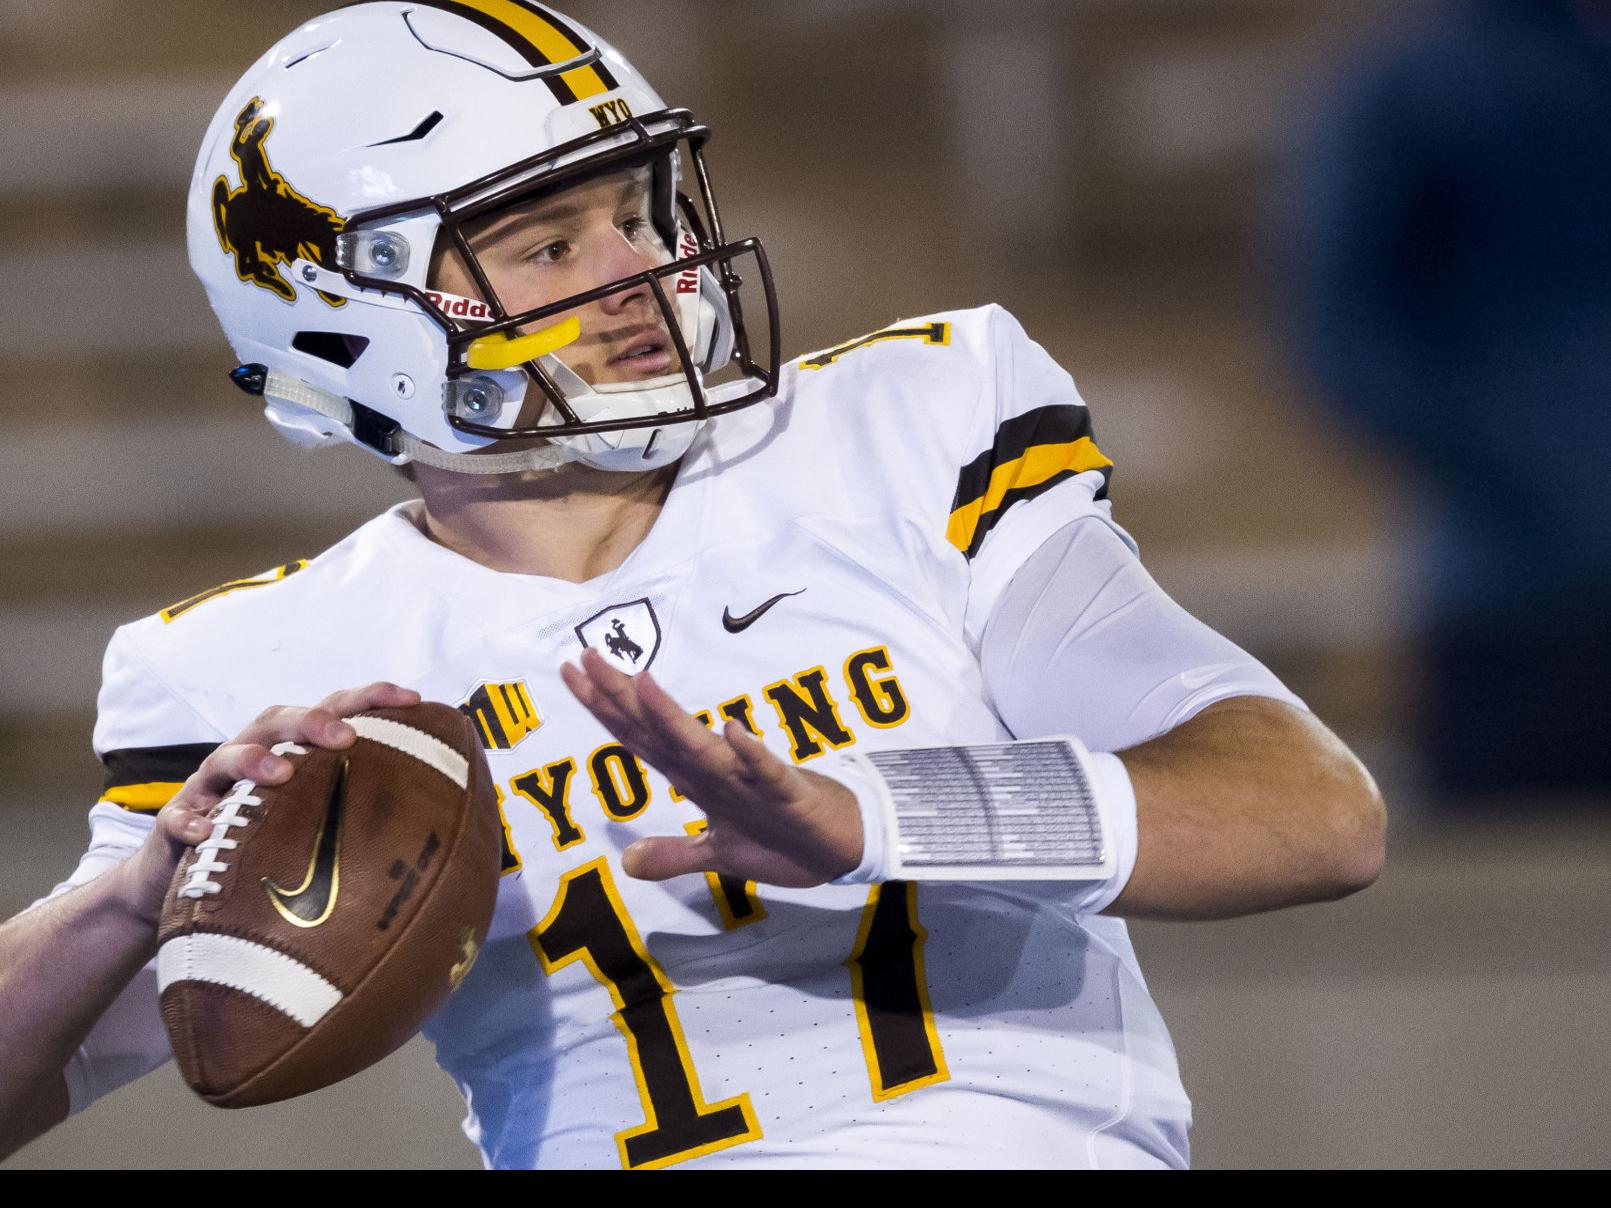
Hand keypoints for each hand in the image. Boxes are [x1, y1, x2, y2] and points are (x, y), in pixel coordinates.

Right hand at [116, 682, 421, 925]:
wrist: (182, 886)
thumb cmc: (267, 844)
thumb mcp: (317, 824)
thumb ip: (366, 812)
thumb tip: (451, 825)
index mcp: (291, 751)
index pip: (334, 711)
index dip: (371, 697)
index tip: (414, 698)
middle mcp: (250, 759)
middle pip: (277, 721)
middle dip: (312, 720)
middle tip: (345, 736)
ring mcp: (209, 789)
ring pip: (224, 758)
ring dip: (253, 760)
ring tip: (280, 773)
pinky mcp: (175, 824)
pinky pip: (179, 817)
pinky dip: (191, 821)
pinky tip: (205, 832)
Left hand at [560, 649, 863, 887]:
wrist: (843, 848)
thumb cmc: (782, 842)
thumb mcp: (719, 857)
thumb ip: (674, 855)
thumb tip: (627, 862)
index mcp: (698, 779)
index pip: (641, 738)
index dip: (605, 708)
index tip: (571, 672)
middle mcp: (717, 771)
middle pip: (659, 732)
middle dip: (621, 697)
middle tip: (585, 655)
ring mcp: (750, 780)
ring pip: (702, 748)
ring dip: (671, 718)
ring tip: (639, 683)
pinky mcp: (787, 795)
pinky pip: (766, 774)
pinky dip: (750, 755)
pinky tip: (732, 733)